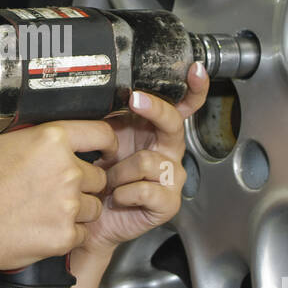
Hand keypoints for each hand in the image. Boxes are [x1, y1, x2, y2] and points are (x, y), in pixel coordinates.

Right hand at [0, 118, 116, 275]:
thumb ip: (25, 128)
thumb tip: (36, 121)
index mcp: (51, 139)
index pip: (102, 133)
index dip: (106, 142)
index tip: (106, 148)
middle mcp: (66, 170)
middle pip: (98, 175)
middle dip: (83, 182)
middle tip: (54, 189)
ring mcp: (68, 204)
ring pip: (93, 205)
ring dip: (78, 209)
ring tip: (45, 209)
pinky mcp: (65, 234)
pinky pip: (82, 232)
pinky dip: (67, 233)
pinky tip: (41, 226)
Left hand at [79, 61, 209, 256]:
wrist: (93, 217)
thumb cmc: (99, 178)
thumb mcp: (103, 140)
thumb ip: (111, 117)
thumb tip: (106, 92)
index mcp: (156, 133)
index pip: (182, 108)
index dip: (194, 88)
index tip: (194, 69)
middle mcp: (169, 152)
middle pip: (173, 124)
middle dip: (154, 110)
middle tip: (134, 100)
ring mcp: (172, 178)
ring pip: (147, 161)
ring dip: (119, 171)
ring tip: (108, 181)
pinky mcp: (168, 203)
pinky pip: (145, 189)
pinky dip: (124, 192)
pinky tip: (118, 197)